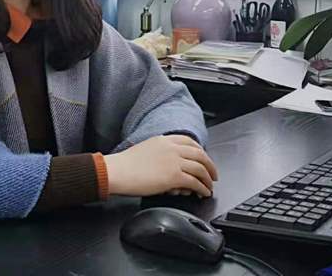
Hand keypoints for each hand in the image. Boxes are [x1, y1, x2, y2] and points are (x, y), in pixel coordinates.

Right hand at [103, 135, 217, 197]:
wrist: (118, 171)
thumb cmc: (125, 164)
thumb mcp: (145, 149)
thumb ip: (160, 152)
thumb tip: (170, 165)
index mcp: (164, 140)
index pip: (190, 142)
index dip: (201, 151)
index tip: (204, 158)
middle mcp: (172, 148)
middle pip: (200, 154)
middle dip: (210, 166)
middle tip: (213, 175)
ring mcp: (174, 162)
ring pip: (200, 169)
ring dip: (208, 179)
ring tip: (209, 187)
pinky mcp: (174, 177)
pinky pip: (195, 183)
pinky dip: (202, 188)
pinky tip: (203, 193)